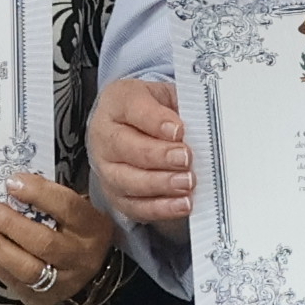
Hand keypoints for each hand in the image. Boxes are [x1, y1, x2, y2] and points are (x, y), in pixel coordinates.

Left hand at [0, 170, 112, 304]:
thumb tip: (10, 185)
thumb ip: (49, 198)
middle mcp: (81, 257)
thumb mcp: (74, 210)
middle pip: (44, 242)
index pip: (67, 208)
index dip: (38, 193)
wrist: (87, 270)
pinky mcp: (42, 298)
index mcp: (93, 228)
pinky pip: (12, 282)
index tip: (11, 182)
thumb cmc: (75, 230)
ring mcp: (63, 282)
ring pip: (27, 268)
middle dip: (10, 224)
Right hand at [92, 75, 197, 232]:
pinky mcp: (115, 195)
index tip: (179, 130)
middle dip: (160, 156)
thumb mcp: (165, 96)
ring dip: (160, 184)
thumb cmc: (152, 109)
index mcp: (118, 102)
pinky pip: (135, 206)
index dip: (157, 121)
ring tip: (186, 183)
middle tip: (185, 159)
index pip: (133, 109)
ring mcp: (106, 168)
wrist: (130, 126)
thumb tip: (200, 127)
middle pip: (127, 148)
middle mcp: (105, 136)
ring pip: (128, 180)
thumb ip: (178, 107)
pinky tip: (180, 204)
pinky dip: (160, 208)